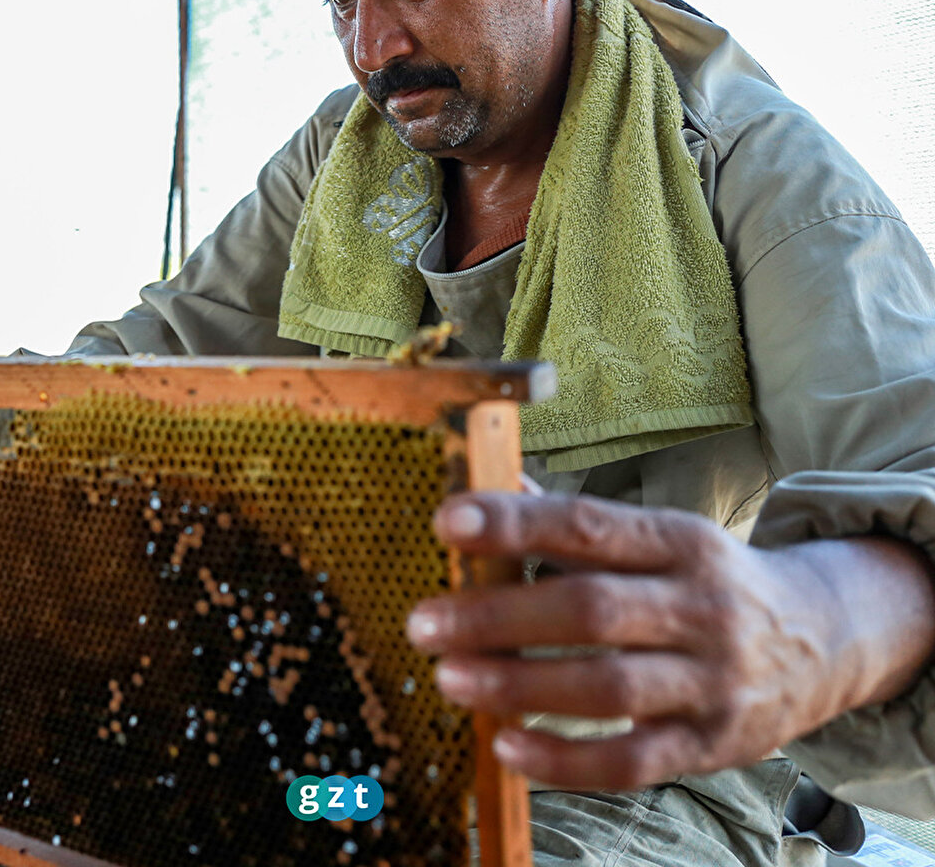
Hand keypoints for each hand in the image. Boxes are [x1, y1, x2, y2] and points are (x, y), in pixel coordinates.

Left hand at [406, 489, 934, 790]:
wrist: (823, 637)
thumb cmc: (709, 579)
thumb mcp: (658, 535)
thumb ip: (576, 522)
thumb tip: (493, 486)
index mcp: (680, 540)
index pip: (590, 525)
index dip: (516, 522)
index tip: (448, 522)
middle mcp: (701, 606)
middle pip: (591, 610)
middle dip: (500, 616)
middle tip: (424, 622)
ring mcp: (712, 681)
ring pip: (608, 688)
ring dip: (519, 685)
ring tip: (449, 678)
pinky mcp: (711, 745)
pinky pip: (632, 761)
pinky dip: (565, 760)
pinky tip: (506, 746)